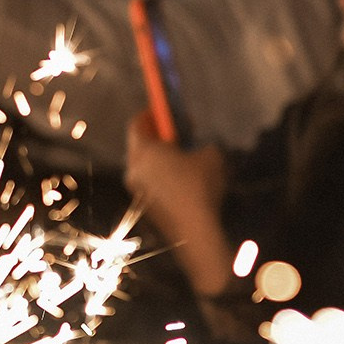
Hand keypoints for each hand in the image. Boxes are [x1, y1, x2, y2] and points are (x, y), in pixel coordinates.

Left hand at [124, 116, 233, 295]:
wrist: (195, 232)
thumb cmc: (200, 187)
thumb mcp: (211, 156)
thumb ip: (202, 144)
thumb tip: (200, 147)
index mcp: (143, 151)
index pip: (136, 124)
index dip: (149, 114)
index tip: (162, 111)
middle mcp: (133, 168)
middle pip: (138, 145)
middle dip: (154, 136)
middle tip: (174, 133)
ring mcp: (135, 190)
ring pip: (143, 166)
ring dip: (158, 159)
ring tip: (183, 158)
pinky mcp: (143, 207)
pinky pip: (149, 184)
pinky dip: (160, 177)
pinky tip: (182, 182)